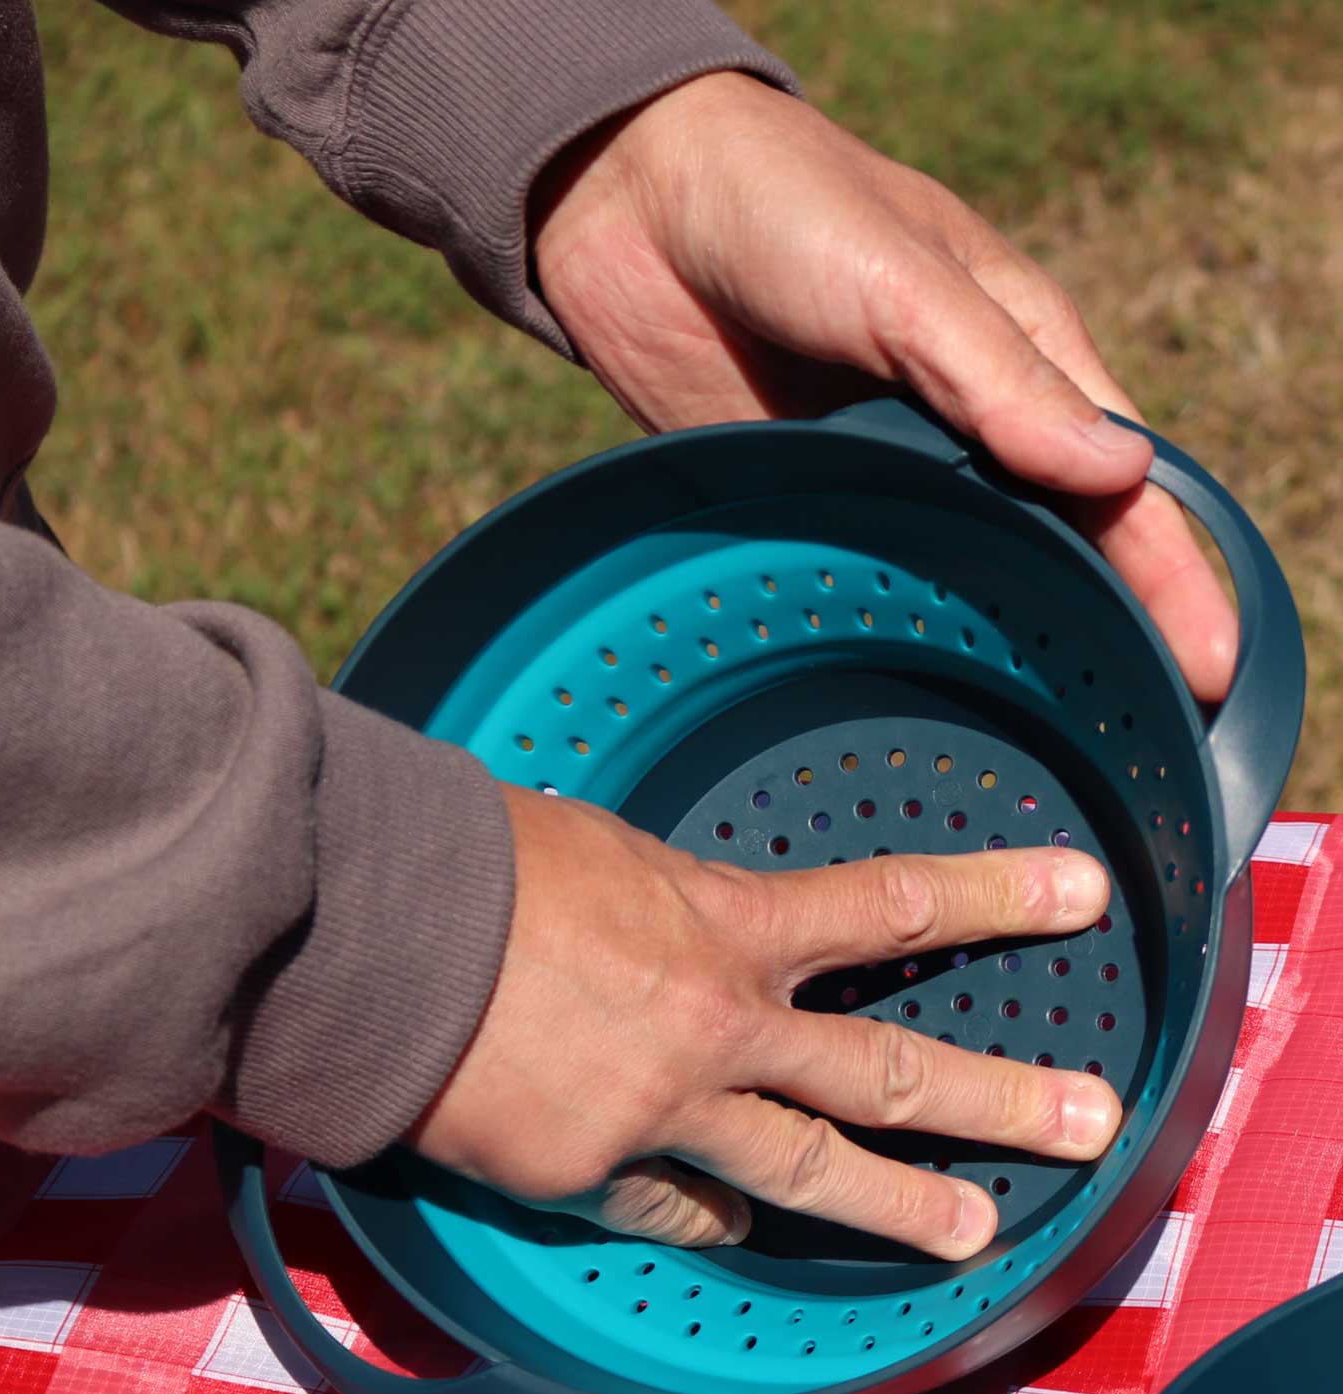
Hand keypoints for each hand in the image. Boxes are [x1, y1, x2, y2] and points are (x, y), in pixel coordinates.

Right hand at [410, 784, 1119, 1255]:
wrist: (372, 939)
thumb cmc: (471, 865)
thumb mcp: (597, 851)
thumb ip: (667, 901)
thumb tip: (685, 927)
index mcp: (720, 923)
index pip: (887, 906)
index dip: (993, 897)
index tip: (1079, 896)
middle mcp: (716, 1026)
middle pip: (883, 1073)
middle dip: (996, 1101)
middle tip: (1087, 1124)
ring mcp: (659, 1114)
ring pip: (804, 1172)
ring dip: (898, 1206)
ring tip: (968, 1234)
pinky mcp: (588, 1175)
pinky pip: (671, 1205)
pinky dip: (708, 1212)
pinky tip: (734, 1225)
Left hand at [532, 72, 1236, 702]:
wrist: (632, 205)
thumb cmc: (786, 206)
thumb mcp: (904, 280)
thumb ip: (999, 377)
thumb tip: (1115, 471)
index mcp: (1020, 359)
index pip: (1118, 483)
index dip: (1167, 573)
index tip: (1205, 664)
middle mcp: (960, 428)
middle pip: (1047, 547)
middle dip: (1094, 633)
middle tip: (1135, 735)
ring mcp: (876, 473)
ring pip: (954, 575)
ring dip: (990, 647)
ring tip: (1032, 743)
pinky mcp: (797, 502)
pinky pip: (854, 575)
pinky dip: (882, 629)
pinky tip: (901, 696)